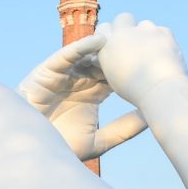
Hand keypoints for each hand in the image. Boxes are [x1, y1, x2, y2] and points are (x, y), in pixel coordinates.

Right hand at [18, 35, 145, 159]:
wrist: (31, 149)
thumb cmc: (62, 147)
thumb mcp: (100, 140)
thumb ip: (124, 129)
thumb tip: (151, 118)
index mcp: (93, 93)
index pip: (117, 75)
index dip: (133, 69)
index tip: (156, 64)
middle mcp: (80, 80)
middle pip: (105, 61)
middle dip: (123, 54)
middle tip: (145, 45)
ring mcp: (65, 74)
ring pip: (88, 55)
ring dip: (106, 47)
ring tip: (126, 38)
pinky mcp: (49, 70)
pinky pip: (67, 55)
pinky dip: (81, 46)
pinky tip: (100, 39)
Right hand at [96, 13, 187, 105]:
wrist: (159, 88)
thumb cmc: (133, 88)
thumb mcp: (112, 74)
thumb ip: (110, 58)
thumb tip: (111, 51)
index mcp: (108, 43)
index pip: (104, 28)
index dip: (109, 35)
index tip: (114, 44)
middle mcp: (125, 32)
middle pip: (123, 18)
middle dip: (127, 26)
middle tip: (132, 42)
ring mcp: (146, 30)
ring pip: (144, 25)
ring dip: (146, 35)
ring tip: (151, 53)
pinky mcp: (164, 32)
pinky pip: (161, 32)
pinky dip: (162, 40)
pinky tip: (163, 54)